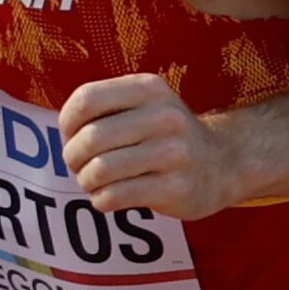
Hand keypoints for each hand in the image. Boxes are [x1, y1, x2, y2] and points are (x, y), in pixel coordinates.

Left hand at [58, 72, 237, 218]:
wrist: (223, 163)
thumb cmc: (165, 135)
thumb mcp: (144, 104)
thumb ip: (104, 107)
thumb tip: (65, 132)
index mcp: (150, 88)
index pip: (86, 99)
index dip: (67, 122)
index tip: (71, 136)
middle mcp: (165, 117)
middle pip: (90, 138)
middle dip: (73, 157)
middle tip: (78, 165)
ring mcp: (174, 154)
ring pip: (100, 171)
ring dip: (86, 181)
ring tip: (93, 182)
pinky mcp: (176, 189)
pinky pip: (115, 197)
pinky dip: (100, 200)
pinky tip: (108, 197)